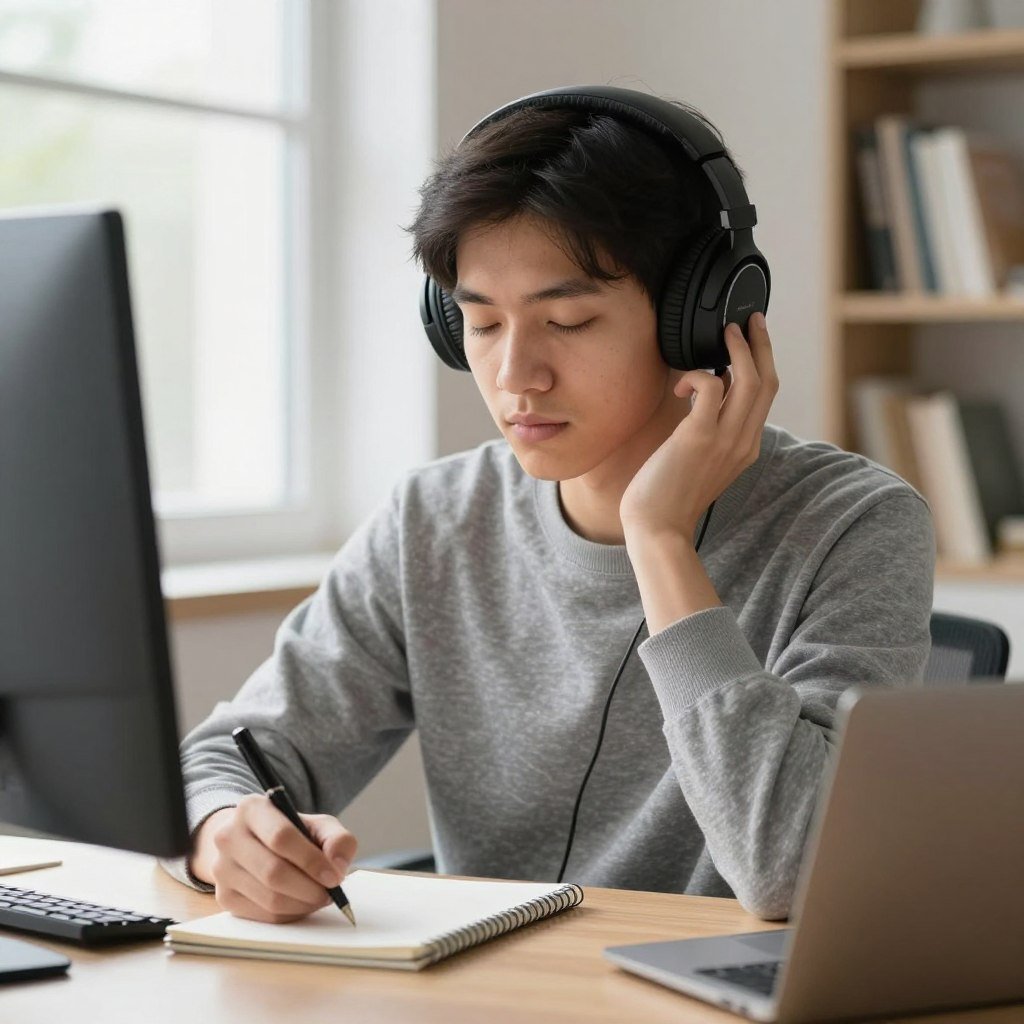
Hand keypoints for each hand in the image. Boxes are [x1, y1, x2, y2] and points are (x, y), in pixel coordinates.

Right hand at [190, 796, 357, 922]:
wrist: (254, 844)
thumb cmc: (291, 833)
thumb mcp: (317, 825)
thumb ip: (337, 839)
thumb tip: (338, 866)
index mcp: (251, 809)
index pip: (281, 837)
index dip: (311, 860)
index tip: (334, 876)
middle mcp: (228, 837)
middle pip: (274, 872)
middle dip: (310, 888)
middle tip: (330, 893)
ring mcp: (222, 869)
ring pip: (269, 898)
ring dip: (303, 904)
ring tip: (319, 897)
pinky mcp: (224, 898)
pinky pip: (263, 916)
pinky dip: (290, 915)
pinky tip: (301, 903)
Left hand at [619, 313, 778, 542]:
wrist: (658, 529)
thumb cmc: (669, 495)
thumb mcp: (702, 460)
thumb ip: (713, 430)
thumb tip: (713, 390)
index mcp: (746, 448)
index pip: (766, 396)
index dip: (763, 363)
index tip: (754, 339)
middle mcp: (743, 442)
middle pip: (767, 382)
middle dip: (761, 345)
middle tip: (750, 319)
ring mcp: (724, 440)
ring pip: (748, 380)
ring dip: (739, 349)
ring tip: (725, 330)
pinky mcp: (698, 437)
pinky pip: (710, 388)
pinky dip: (697, 376)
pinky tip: (680, 384)